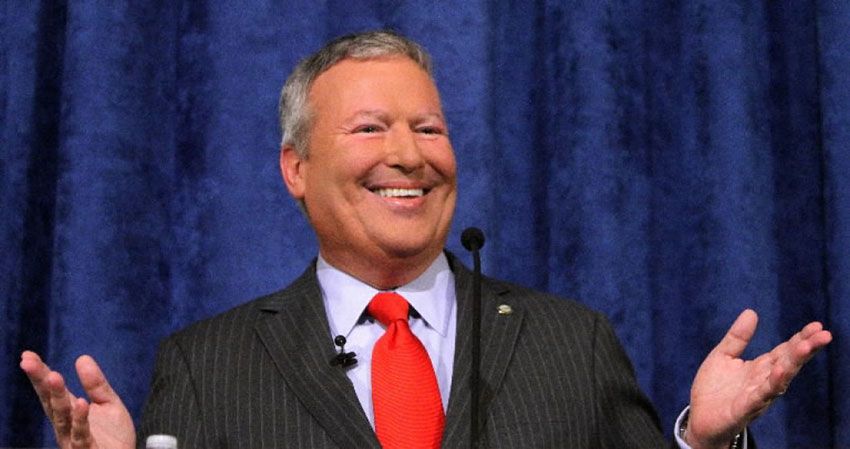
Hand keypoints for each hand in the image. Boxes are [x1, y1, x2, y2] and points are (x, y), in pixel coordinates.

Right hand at [20, 351, 135, 448]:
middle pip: (50, 402)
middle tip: (28, 362)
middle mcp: (66, 426)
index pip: (51, 391)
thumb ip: (96, 384)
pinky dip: (80, 420)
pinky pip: (81, 435)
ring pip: (62, 417)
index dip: (39, 374)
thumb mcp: (108, 404)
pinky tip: (80, 404)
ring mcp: (73, 439)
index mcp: (69, 412)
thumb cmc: (113, 437)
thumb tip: (82, 358)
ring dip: (57, 397)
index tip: (27, 355)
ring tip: (54, 376)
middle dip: (40, 382)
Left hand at [685, 310, 831, 448]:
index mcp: (761, 367)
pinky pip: (761, 395)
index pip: (785, 350)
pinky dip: (772, 384)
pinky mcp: (745, 408)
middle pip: (789, 362)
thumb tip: (752, 312)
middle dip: (806, 348)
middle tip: (824, 334)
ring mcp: (757, 395)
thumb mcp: (723, 356)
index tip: (817, 325)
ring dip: (794, 363)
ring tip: (806, 346)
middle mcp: (764, 381)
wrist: (700, 417)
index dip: (800, 338)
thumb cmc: (714, 389)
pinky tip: (781, 371)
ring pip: (781, 378)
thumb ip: (738, 337)